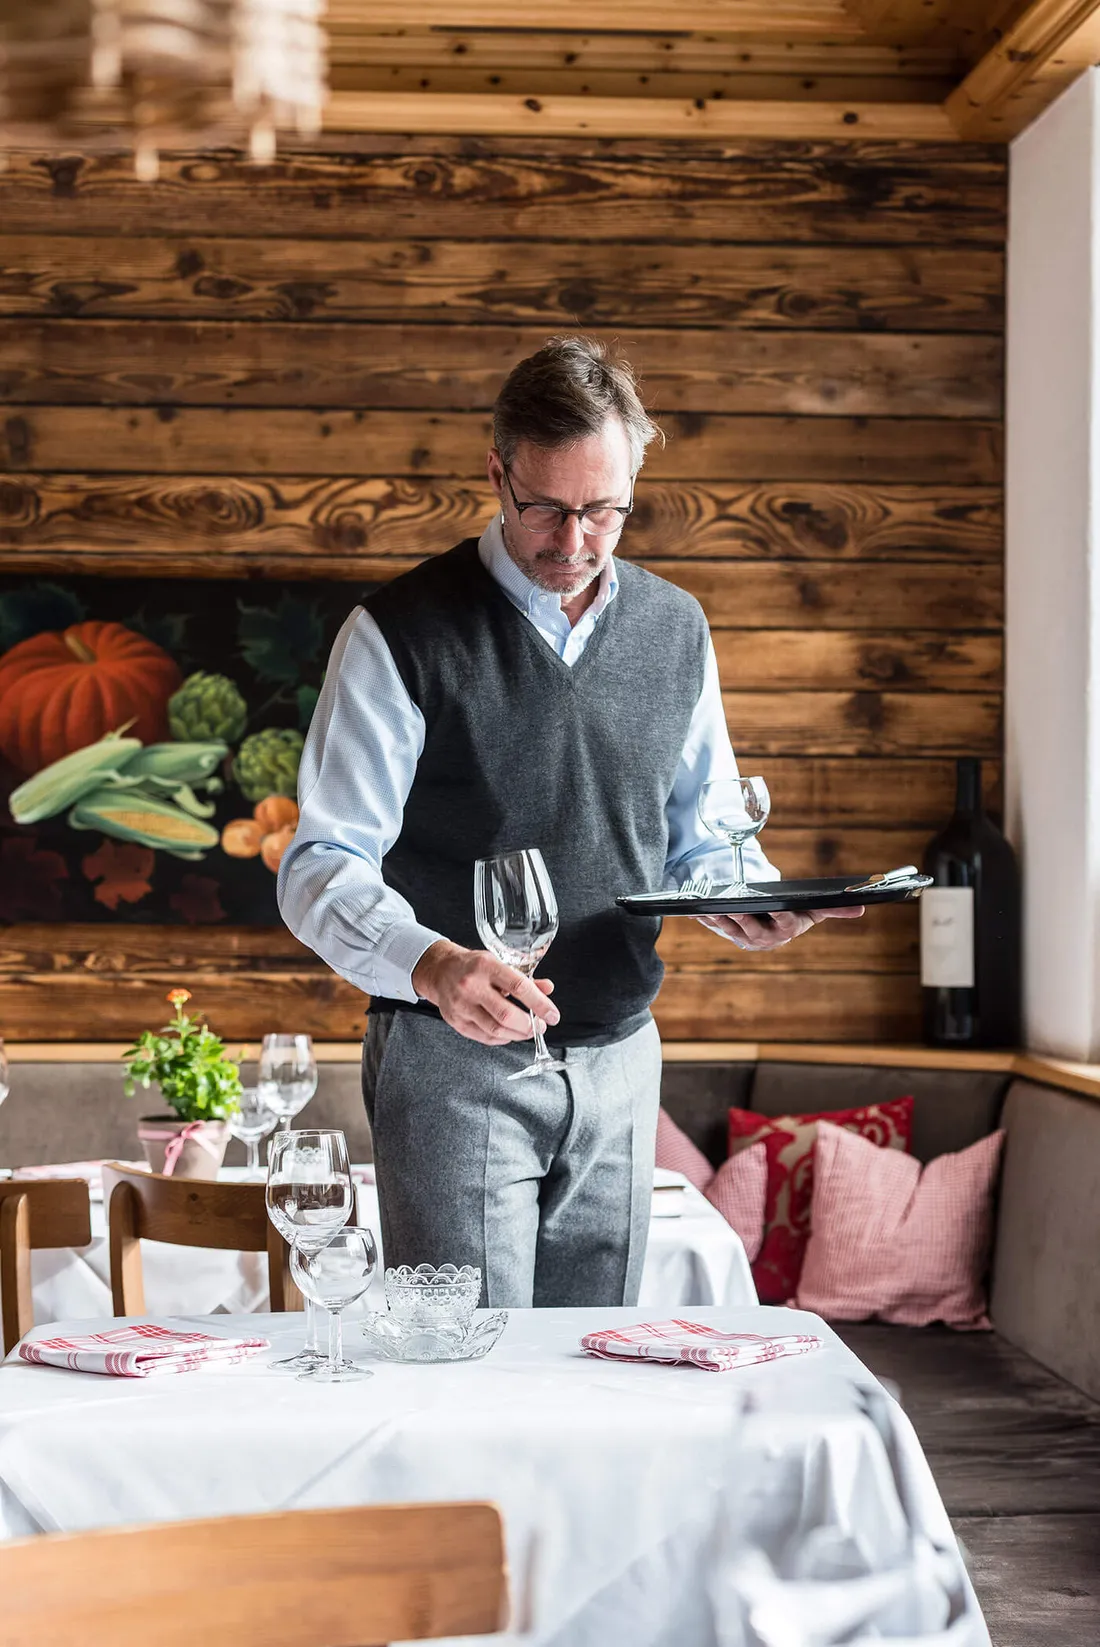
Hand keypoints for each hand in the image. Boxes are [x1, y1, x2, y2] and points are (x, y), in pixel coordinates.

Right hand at [411, 938, 559, 1045]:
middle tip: (540, 1026)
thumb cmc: (473, 966)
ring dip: (518, 1034)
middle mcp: (472, 985)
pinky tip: (510, 1033)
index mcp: (486, 965)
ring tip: (528, 1031)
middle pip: (506, 1014)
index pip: (518, 986)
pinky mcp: (456, 1021)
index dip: (540, 1004)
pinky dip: (502, 1038)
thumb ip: (524, 978)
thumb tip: (548, 989)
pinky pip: (485, 1037)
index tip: (553, 1015)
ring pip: (496, 1029)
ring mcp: (461, 1005)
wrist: (440, 971)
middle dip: (529, 1025)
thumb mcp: (499, 963)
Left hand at [696, 905, 864, 950]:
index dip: (778, 917)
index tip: (774, 908)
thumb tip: (861, 908)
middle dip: (743, 920)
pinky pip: (715, 925)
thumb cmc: (793, 913)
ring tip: (712, 909)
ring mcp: (745, 937)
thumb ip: (833, 909)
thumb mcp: (811, 909)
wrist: (771, 922)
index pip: (784, 924)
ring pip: (731, 930)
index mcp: (786, 930)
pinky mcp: (728, 932)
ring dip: (720, 920)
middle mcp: (765, 938)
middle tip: (735, 909)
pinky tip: (697, 909)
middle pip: (753, 931)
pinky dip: (706, 918)